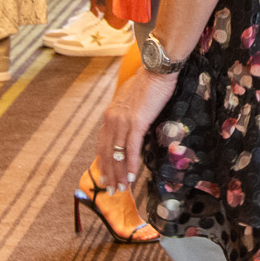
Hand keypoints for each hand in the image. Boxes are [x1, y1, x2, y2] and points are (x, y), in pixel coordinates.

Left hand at [97, 64, 178, 192]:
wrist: (157, 70)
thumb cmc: (148, 83)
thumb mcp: (130, 100)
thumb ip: (125, 114)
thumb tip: (128, 126)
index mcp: (110, 114)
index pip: (102, 144)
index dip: (103, 163)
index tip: (105, 177)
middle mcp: (112, 119)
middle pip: (106, 152)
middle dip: (109, 174)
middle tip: (112, 190)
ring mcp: (123, 121)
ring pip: (118, 154)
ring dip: (120, 173)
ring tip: (123, 188)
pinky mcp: (137, 122)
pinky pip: (132, 148)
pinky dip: (132, 164)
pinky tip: (134, 176)